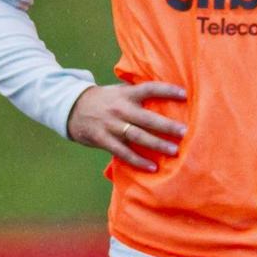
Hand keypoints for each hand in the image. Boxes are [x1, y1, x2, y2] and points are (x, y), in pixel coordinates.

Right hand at [67, 81, 187, 171]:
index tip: (184, 94)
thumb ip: (138, 93)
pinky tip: (152, 167)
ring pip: (137, 136)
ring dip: (156, 144)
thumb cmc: (104, 100)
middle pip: (146, 118)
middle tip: (184, 132)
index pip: (149, 89)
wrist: (71, 107)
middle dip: (166, 126)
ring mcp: (111, 125)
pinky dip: (138, 161)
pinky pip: (123, 152)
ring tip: (174, 151)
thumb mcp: (119, 91)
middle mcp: (120, 109)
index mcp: (126, 94)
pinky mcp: (103, 139)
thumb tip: (167, 94)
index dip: (166, 90)